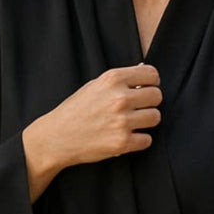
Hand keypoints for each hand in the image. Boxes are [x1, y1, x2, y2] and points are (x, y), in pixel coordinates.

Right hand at [22, 64, 162, 200]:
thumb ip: (119, 80)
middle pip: (157, 96)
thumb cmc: (74, 110)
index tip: (145, 88)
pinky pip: (147, 139)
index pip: (152, 74)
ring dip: (146, 121)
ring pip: (155, 117)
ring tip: (132, 123)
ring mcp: (122, 121)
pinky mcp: (122, 143)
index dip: (151, 82)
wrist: (56, 137)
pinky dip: (139, 140)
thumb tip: (143, 70)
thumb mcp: (94, 86)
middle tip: (138, 108)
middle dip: (150, 102)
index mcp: (112, 79)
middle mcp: (119, 98)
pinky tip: (126, 137)